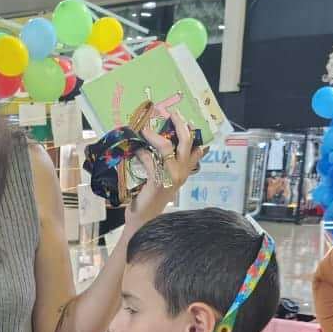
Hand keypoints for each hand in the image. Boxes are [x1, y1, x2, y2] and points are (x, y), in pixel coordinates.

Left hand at [126, 111, 207, 228]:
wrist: (145, 218)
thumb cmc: (151, 198)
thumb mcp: (162, 179)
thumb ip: (164, 164)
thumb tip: (158, 143)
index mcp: (184, 172)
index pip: (196, 150)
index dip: (193, 133)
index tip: (186, 119)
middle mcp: (181, 173)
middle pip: (186, 141)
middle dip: (179, 124)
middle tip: (171, 113)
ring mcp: (171, 177)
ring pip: (166, 147)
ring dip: (153, 136)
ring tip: (144, 130)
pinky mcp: (158, 181)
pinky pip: (150, 159)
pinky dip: (141, 153)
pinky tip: (135, 151)